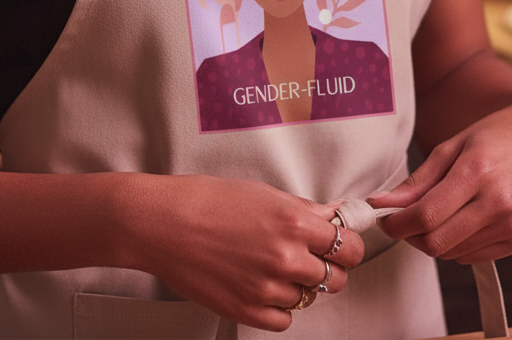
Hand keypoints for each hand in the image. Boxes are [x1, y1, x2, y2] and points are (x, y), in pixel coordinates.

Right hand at [127, 174, 363, 330]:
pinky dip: (279, 305)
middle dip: (329, 267)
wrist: (163, 223)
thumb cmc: (206, 200)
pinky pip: (284, 319)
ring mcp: (267, 288)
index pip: (349, 247)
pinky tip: (262, 284)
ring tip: (272, 264)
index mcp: (294, 222)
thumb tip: (331, 217)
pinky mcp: (247, 310)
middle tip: (311, 256)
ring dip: (299, 284)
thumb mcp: (263, 193)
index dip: (348, 245)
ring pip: (309, 298)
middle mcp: (286, 258)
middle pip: (336, 278)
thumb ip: (302, 209)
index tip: (342, 244)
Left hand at [367, 91, 511, 263]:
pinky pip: (475, 256)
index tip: (384, 219)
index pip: (426, 215)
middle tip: (403, 220)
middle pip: (437, 242)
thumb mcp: (451, 147)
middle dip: (410, 236)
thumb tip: (382, 202)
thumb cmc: (496, 135)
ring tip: (433, 215)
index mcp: (477, 172)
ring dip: (433, 240)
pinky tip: (458, 221)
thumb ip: (417, 181)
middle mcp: (498, 203)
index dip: (397, 224)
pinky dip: (457, 245)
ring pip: (454, 253)